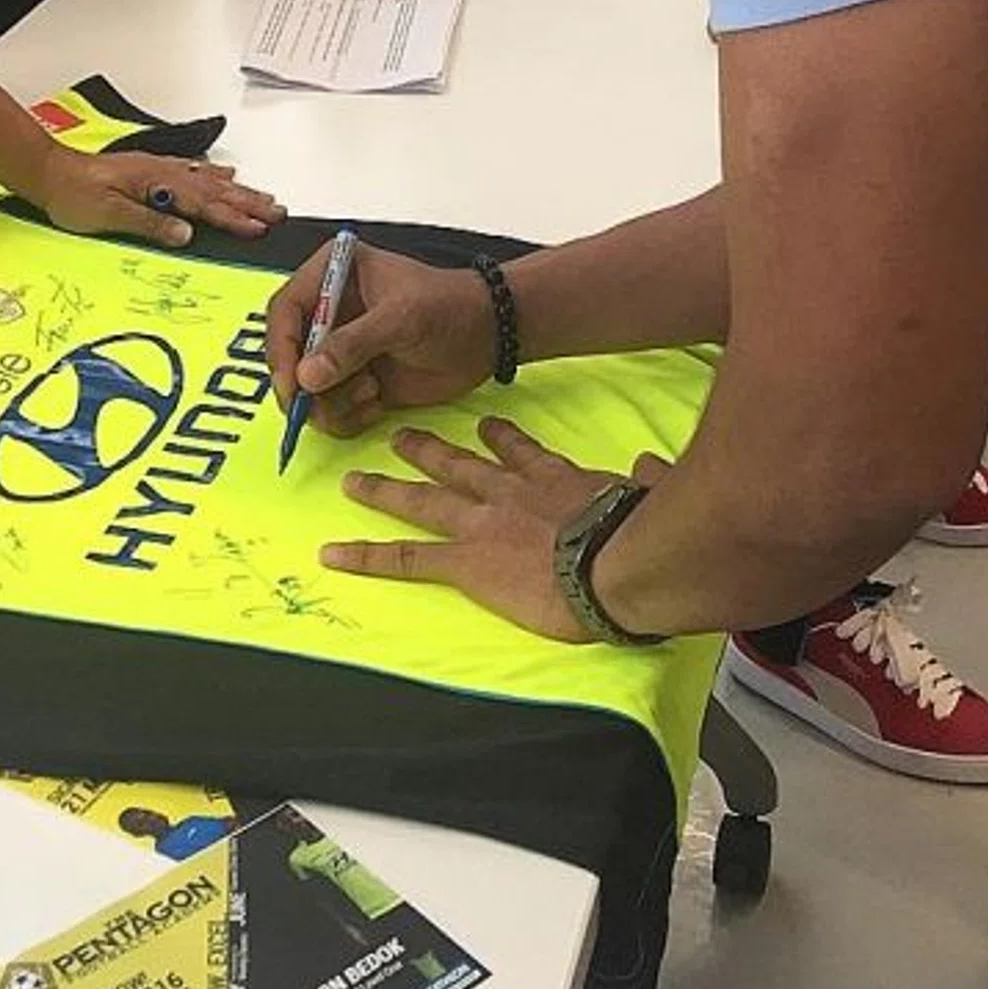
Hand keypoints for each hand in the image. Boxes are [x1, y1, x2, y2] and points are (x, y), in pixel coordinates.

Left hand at [32, 139, 284, 247]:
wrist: (51, 173)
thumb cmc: (75, 195)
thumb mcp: (108, 215)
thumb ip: (149, 224)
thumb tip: (186, 234)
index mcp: (157, 182)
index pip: (203, 203)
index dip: (233, 217)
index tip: (259, 227)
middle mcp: (164, 172)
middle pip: (214, 189)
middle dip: (248, 202)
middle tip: (277, 213)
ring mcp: (160, 170)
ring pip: (208, 179)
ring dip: (238, 190)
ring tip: (264, 198)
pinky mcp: (152, 171)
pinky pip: (194, 171)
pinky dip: (214, 174)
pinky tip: (225, 174)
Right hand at [266, 243, 497, 436]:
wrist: (489, 337)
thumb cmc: (449, 308)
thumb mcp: (401, 318)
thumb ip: (352, 344)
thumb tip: (305, 376)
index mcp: (333, 274)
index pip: (285, 311)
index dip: (280, 349)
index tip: (292, 385)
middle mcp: (329, 312)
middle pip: (287, 356)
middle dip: (304, 387)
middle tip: (321, 406)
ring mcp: (341, 351)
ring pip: (306, 391)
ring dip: (333, 402)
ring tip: (371, 390)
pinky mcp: (355, 382)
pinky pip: (331, 411)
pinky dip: (348, 416)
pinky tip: (378, 402)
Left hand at [325, 419, 630, 640]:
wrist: (612, 559)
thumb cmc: (635, 531)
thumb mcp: (647, 495)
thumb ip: (645, 478)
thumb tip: (653, 467)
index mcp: (551, 478)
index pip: (519, 451)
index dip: (500, 438)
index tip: (485, 427)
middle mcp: (507, 492)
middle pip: (457, 466)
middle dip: (426, 452)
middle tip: (399, 438)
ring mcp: (480, 523)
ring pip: (422, 501)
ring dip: (386, 490)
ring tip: (354, 481)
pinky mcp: (463, 561)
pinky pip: (406, 558)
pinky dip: (366, 555)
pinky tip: (334, 553)